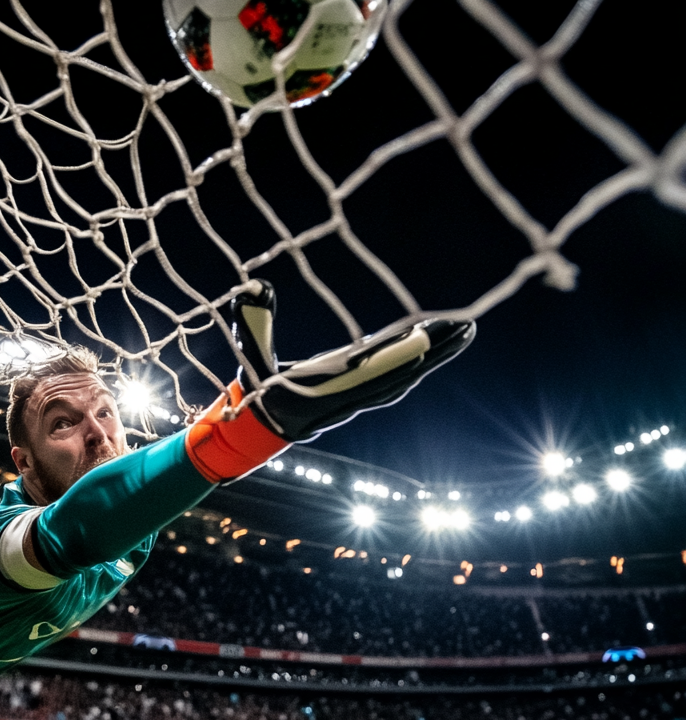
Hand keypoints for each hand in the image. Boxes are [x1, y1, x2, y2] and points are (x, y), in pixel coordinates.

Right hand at [231, 279, 474, 440]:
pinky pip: (396, 380)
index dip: (400, 352)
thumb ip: (251, 325)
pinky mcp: (359, 395)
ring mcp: (356, 397)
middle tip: (468, 326)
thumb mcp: (249, 359)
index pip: (370, 366)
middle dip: (433, 349)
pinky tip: (436, 351)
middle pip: (399, 370)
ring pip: (404, 376)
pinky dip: (418, 365)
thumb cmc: (254, 391)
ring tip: (464, 333)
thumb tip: (255, 289)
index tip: (428, 336)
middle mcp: (347, 395)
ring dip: (435, 356)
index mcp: (322, 386)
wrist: (260, 430)